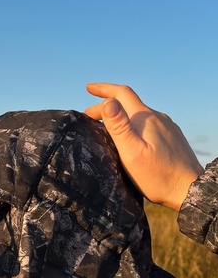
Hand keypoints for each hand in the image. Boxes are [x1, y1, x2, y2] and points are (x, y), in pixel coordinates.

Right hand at [85, 83, 203, 210]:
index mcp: (144, 118)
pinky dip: (133, 125)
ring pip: (138, 115)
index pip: (122, 93)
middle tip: (88, 117)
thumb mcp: (132, 152)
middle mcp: (157, 117)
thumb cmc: (157, 175)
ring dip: (120, 117)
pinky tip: (130, 138)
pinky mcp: (172, 137)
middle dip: (106, 107)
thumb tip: (108, 102)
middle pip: (129, 104)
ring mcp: (167, 127)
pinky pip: (148, 124)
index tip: (88, 88)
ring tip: (106, 128)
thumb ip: (119, 126)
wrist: (189, 189)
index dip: (103, 89)